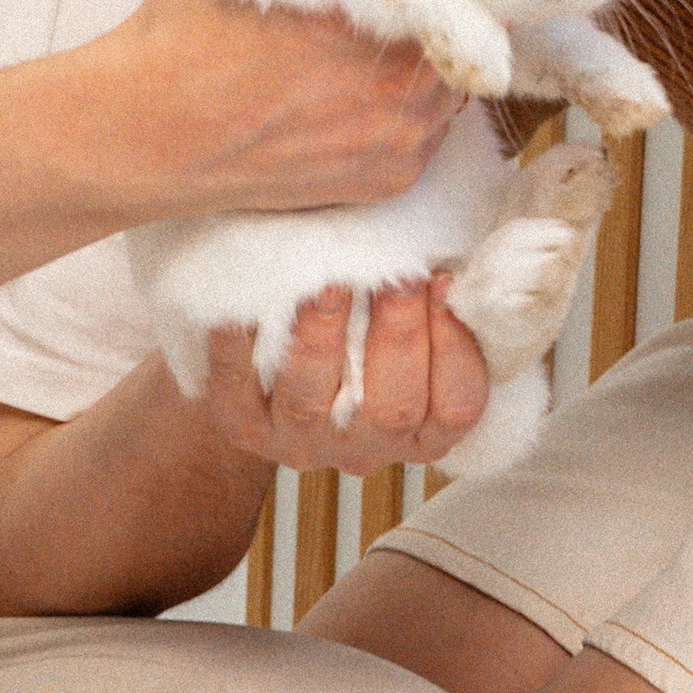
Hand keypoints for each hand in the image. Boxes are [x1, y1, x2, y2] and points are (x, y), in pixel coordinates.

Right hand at [114, 0, 459, 219]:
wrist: (147, 134)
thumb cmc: (183, 33)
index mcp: (368, 14)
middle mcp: (397, 81)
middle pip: (470, 25)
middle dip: (447, 2)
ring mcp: (400, 137)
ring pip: (456, 79)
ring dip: (435, 55)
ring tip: (389, 39)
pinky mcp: (391, 178)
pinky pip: (433, 131)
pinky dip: (414, 108)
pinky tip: (368, 88)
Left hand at [201, 280, 490, 473]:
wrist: (273, 365)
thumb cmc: (360, 329)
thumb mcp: (408, 323)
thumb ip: (433, 299)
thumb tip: (454, 245)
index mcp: (420, 431)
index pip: (456, 407)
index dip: (456, 348)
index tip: (446, 280)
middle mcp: (364, 447)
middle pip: (391, 409)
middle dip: (398, 333)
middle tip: (397, 274)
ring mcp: (300, 442)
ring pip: (311, 402)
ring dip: (322, 337)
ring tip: (329, 282)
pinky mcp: (242, 427)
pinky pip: (236, 388)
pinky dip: (239, 344)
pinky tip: (247, 302)